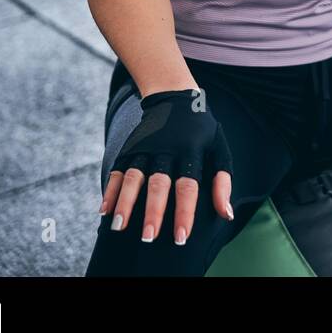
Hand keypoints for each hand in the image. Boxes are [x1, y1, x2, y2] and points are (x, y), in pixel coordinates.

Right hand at [99, 88, 234, 245]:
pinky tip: (104, 211)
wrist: (174, 95)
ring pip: (134, 177)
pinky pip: (118, 170)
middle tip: (149, 237)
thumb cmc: (201, 130)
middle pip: (159, 183)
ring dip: (126, 203)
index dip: (185, 212)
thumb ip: (222, 181)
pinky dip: (111, 191)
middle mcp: (167, 149)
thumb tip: (227, 215)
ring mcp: (145, 147)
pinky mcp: (130, 147)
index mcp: (191, 150)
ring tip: (118, 227)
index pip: (188, 185)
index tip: (181, 237)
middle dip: (153, 211)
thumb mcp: (219, 148)